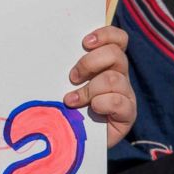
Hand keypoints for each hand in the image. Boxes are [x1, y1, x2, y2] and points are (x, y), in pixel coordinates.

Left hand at [63, 26, 134, 147]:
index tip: (84, 43)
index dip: (105, 35)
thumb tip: (45, 45)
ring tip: (72, 100)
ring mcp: (125, 94)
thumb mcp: (62, 81)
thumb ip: (64, 64)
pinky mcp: (127, 113)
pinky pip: (119, 101)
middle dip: (89, 63)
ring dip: (89, 89)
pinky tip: (91, 110)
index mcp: (107, 62)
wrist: (73, 138)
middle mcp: (119, 74)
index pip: (118, 39)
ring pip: (114, 79)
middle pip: (116, 54)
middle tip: (72, 77)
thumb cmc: (65, 104)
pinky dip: (101, 104)